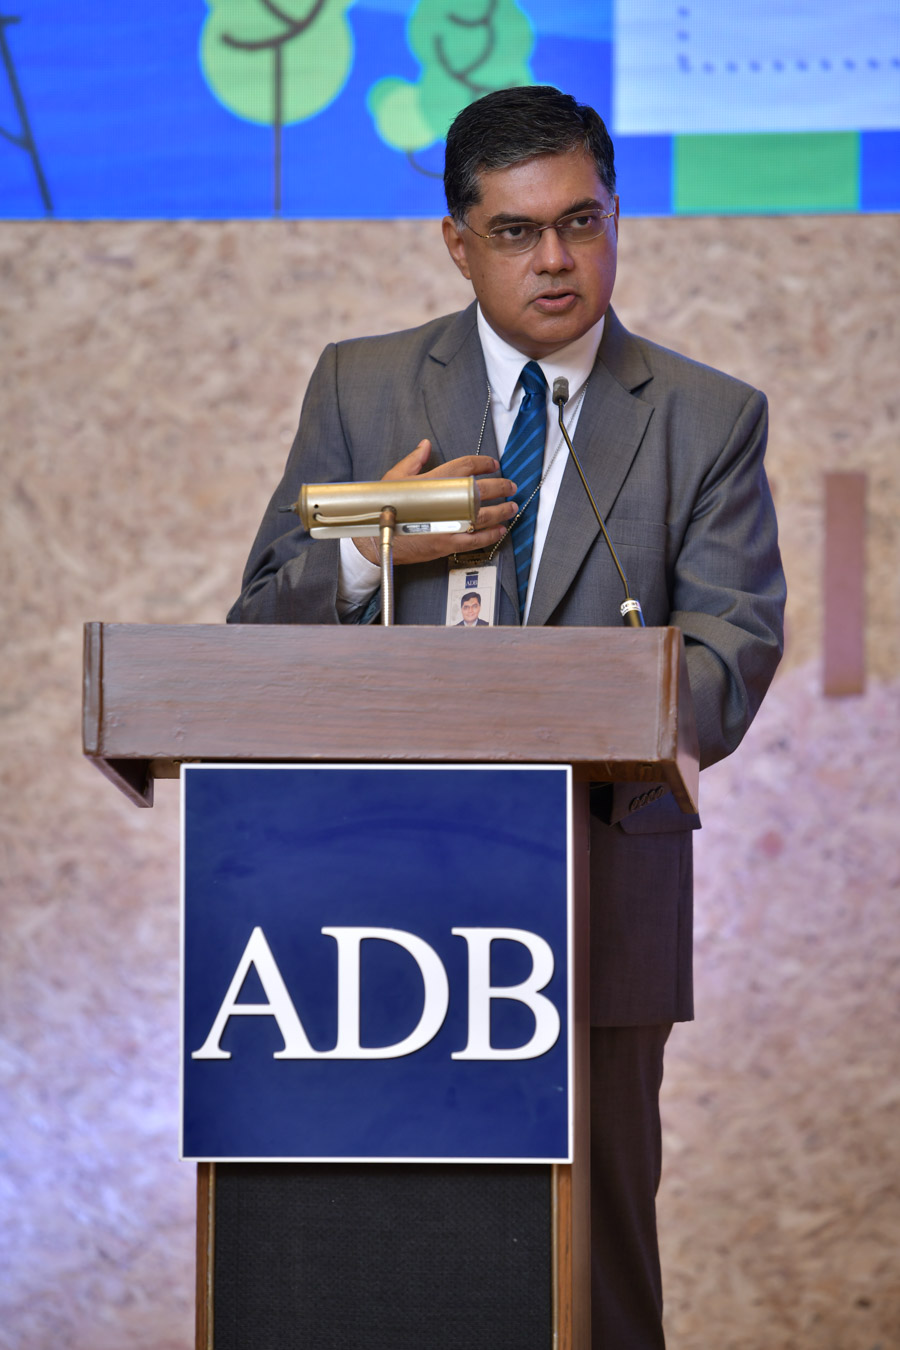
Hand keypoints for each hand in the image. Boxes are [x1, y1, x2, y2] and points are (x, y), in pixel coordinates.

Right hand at [353, 440, 517, 566]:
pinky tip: (500, 530)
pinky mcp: (447, 543)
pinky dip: (491, 534)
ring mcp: (448, 523)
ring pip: (484, 516)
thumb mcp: (395, 478)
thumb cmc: (384, 507)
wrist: (376, 538)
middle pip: (481, 490)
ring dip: (501, 510)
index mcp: (433, 481)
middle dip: (500, 487)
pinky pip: (476, 539)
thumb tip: (425, 446)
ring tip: (511, 506)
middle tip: (510, 486)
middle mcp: (444, 501)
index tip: (493, 464)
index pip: (466, 466)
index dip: (483, 463)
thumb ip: (414, 461)